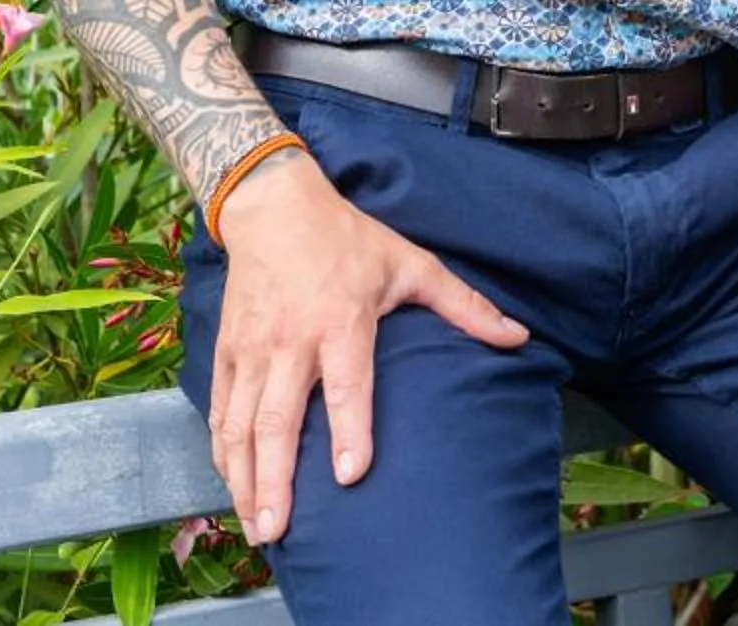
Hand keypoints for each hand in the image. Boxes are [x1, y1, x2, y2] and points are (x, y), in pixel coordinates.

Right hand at [204, 151, 529, 545]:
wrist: (273, 206)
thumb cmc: (348, 239)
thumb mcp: (411, 263)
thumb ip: (464, 304)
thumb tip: (518, 337)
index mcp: (342, 322)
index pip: (348, 385)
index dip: (350, 431)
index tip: (349, 477)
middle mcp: (291, 342)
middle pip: (278, 420)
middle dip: (275, 479)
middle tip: (277, 531)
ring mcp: (253, 350)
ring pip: (240, 424)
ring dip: (243, 478)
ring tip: (254, 525)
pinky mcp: (227, 351)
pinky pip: (220, 410)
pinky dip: (222, 451)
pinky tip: (231, 485)